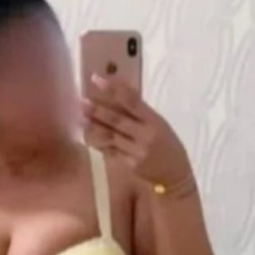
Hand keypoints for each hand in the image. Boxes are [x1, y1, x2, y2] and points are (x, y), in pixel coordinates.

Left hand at [82, 73, 190, 187]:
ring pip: (110, 137)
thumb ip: (140, 111)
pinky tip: (88, 136)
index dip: (113, 89)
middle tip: (82, 100)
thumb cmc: (167, 145)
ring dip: (93, 126)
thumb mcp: (159, 124)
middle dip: (97, 110)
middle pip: (117, 120)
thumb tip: (117, 91)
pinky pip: (110, 151)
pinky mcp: (129, 165)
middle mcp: (145, 135)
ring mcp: (136, 151)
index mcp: (154, 120)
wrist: (174, 174)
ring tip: (80, 118)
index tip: (96, 80)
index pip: (131, 101)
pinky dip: (98, 143)